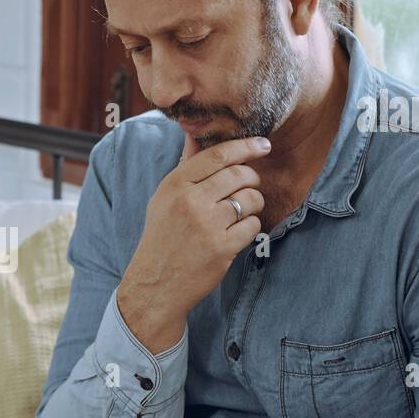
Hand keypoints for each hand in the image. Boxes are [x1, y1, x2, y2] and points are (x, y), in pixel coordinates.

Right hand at [118, 133, 267, 352]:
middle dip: (252, 177)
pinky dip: (250, 227)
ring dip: (254, 203)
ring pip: (250, 198)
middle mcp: (190, 201)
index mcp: (175, 185)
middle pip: (239, 174)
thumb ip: (185, 166)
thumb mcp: (164, 198)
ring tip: (242, 211)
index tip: (263, 144)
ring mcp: (207, 225)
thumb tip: (194, 133)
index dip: (245, 146)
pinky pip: (252, 225)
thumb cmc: (162, 237)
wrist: (155, 283)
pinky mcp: (221, 248)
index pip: (217, 155)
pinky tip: (237, 232)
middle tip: (250, 185)